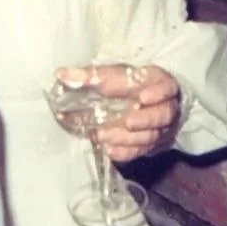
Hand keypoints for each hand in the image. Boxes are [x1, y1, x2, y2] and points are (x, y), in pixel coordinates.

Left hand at [56, 64, 182, 162]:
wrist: (136, 101)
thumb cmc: (125, 83)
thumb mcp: (110, 74)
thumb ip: (89, 75)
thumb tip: (62, 75)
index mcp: (157, 83)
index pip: (164, 86)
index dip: (157, 92)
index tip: (143, 96)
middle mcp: (163, 106)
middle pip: (162, 115)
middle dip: (145, 120)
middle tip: (128, 122)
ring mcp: (159, 127)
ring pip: (151, 135)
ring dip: (127, 138)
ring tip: (103, 135)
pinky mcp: (149, 143)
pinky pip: (141, 151)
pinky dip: (125, 151)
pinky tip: (109, 150)